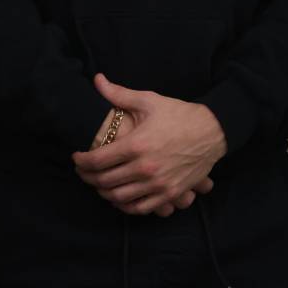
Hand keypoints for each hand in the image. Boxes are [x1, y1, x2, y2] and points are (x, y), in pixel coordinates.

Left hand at [71, 74, 226, 216]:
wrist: (212, 131)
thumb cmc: (179, 114)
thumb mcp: (149, 100)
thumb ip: (119, 94)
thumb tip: (97, 80)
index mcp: (137, 145)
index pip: (98, 160)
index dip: (81, 162)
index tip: (76, 158)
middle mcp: (145, 168)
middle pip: (105, 181)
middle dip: (88, 178)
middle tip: (83, 172)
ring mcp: (158, 184)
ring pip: (119, 197)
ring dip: (104, 193)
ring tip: (99, 183)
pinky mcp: (169, 194)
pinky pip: (140, 208)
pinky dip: (125, 206)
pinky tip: (119, 197)